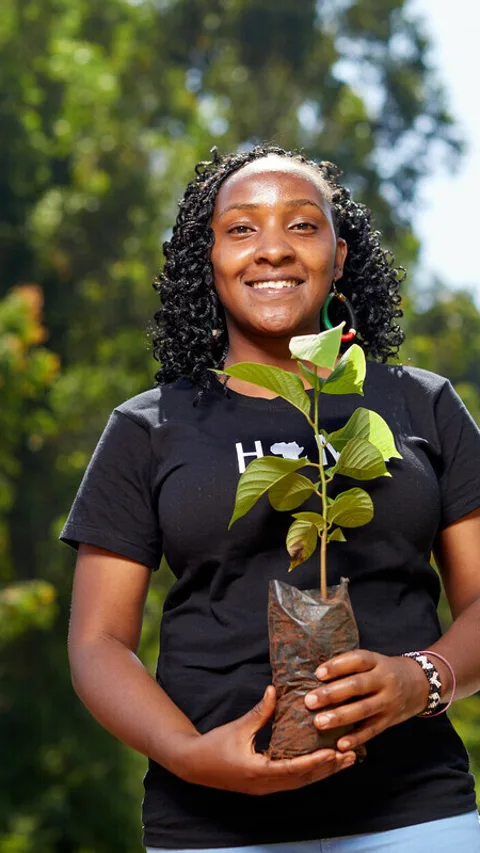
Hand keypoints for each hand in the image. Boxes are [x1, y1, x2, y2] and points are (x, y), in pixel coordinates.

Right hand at [171, 686, 356, 794]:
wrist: (194, 765)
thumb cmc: (214, 745)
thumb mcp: (238, 727)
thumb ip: (259, 712)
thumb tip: (274, 689)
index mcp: (258, 771)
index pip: (293, 769)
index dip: (315, 762)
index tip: (334, 752)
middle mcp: (265, 784)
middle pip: (303, 780)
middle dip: (328, 769)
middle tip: (351, 755)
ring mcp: (266, 787)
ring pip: (301, 783)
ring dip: (323, 772)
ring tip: (345, 760)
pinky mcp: (265, 785)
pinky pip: (293, 781)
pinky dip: (310, 772)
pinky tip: (322, 763)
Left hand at [304, 650, 429, 752]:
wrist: (420, 684)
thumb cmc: (384, 671)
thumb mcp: (373, 661)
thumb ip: (350, 666)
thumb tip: (315, 674)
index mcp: (377, 661)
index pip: (358, 660)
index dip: (338, 666)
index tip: (318, 673)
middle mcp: (384, 680)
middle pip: (358, 686)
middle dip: (332, 694)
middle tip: (309, 701)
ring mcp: (388, 701)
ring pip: (364, 709)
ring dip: (340, 717)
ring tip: (319, 722)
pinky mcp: (390, 720)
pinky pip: (372, 730)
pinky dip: (356, 738)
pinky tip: (340, 745)